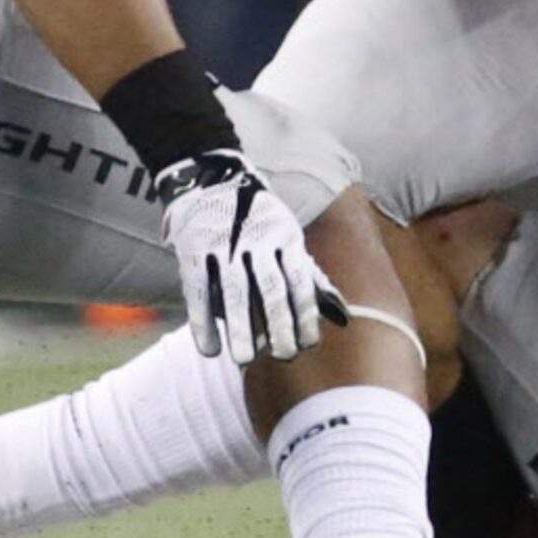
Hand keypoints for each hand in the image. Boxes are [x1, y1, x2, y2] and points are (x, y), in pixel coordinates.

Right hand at [154, 151, 337, 363]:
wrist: (210, 178)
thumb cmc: (258, 219)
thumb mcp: (289, 239)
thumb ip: (312, 277)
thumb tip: (344, 315)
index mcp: (285, 238)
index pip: (300, 279)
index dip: (306, 312)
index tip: (310, 342)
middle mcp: (258, 241)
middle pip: (271, 287)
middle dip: (279, 324)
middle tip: (284, 356)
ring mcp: (225, 245)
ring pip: (235, 291)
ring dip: (240, 327)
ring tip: (245, 360)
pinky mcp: (194, 250)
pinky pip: (198, 290)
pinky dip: (203, 321)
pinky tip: (209, 349)